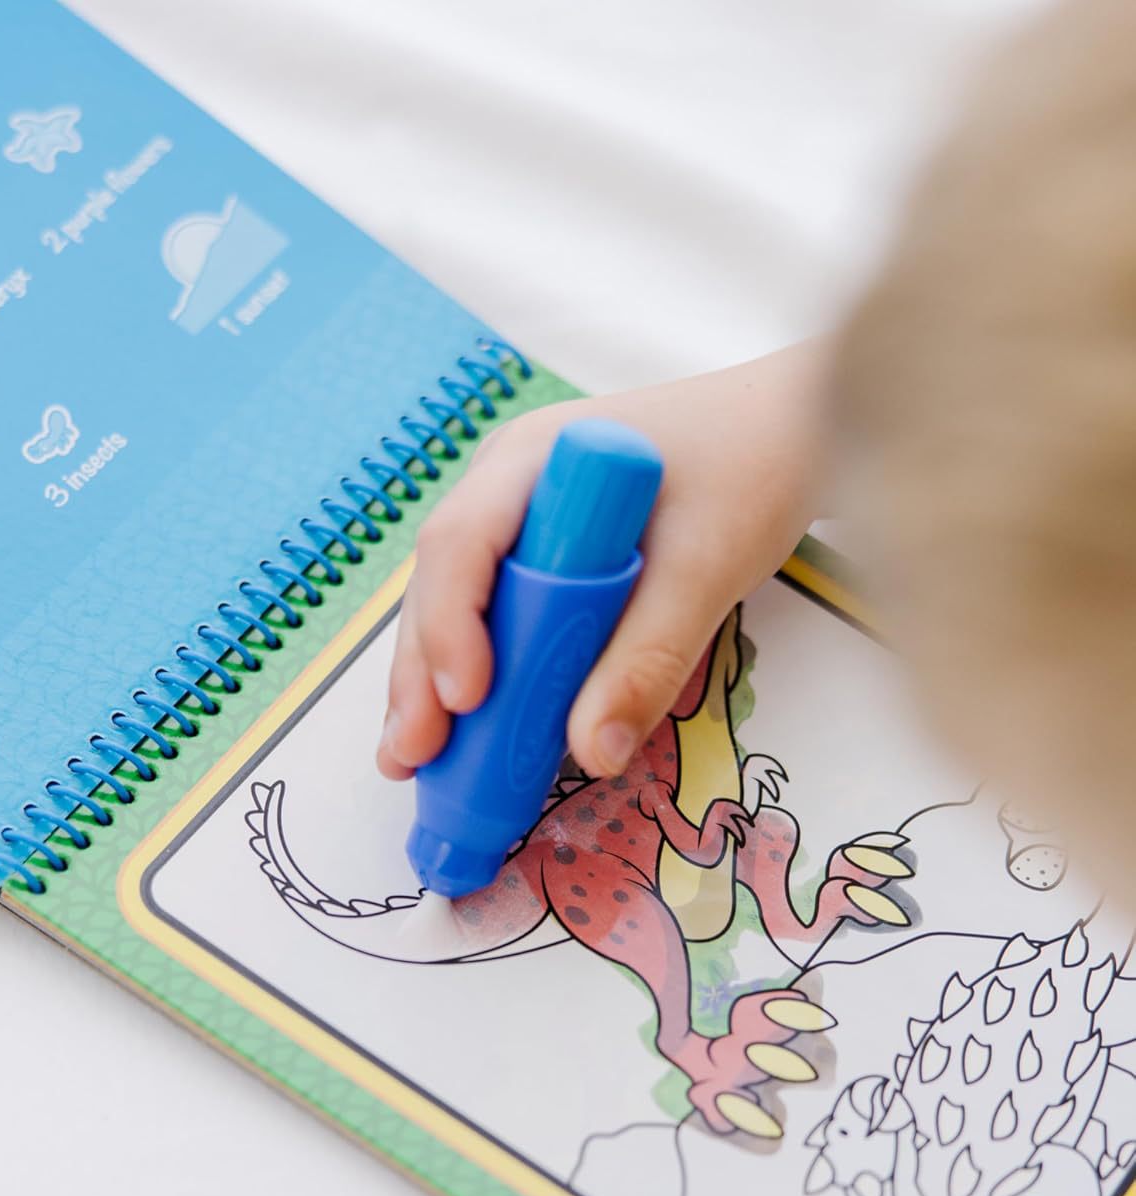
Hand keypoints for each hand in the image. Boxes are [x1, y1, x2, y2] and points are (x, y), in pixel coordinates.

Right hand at [378, 343, 827, 780]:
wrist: (792, 427)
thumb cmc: (752, 471)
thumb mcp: (708, 569)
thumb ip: (649, 660)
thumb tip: (591, 755)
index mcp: (534, 461)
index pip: (463, 542)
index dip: (450, 623)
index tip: (468, 698)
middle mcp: (505, 487)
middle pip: (440, 583)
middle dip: (420, 673)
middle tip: (410, 755)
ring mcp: (514, 519)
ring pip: (453, 606)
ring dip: (430, 684)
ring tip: (411, 762)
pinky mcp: (536, 555)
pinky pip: (491, 617)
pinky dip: (475, 675)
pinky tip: (457, 735)